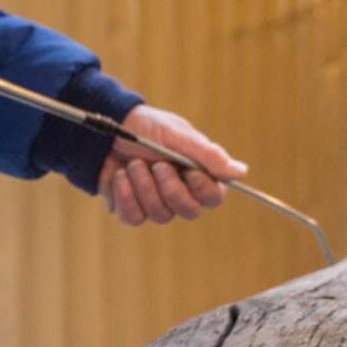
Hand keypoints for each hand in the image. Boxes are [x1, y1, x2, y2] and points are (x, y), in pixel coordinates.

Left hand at [98, 105, 247, 225]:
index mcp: (197, 173)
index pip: (213, 197)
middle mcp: (180, 192)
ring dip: (144, 187)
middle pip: (190, 212)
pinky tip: (119, 176)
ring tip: (133, 164)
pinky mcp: (132, 209)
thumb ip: (208, 155)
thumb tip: (241, 172)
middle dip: (170, 189)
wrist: (105, 130)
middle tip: (157, 164)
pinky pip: (134, 218)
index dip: (202, 189)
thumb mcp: (177, 135)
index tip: (189, 171)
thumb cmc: (146, 127)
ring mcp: (156, 203)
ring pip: (161, 215)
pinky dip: (125, 196)